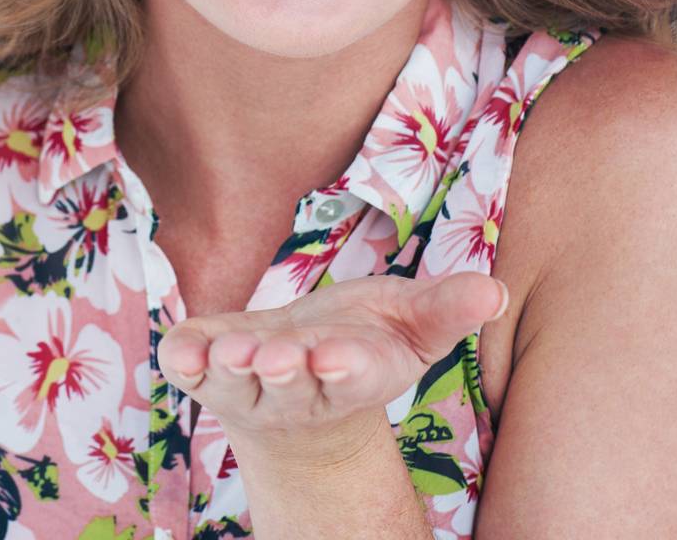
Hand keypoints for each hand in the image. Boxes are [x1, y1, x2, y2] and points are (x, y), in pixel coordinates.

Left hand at [157, 270, 508, 458]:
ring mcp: (244, 384)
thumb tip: (495, 288)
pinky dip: (185, 361)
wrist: (300, 378)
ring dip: (234, 367)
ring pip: (236, 383)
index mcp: (348, 374)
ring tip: (234, 352)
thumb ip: (446, 309)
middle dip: (284, 371)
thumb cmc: (361, 341)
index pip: (347, 376)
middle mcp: (294, 388)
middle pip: (288, 386)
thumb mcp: (408, 323)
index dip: (340, 367)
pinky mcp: (202, 368)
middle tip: (279, 357)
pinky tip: (181, 353)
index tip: (335, 356)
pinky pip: (189, 369)